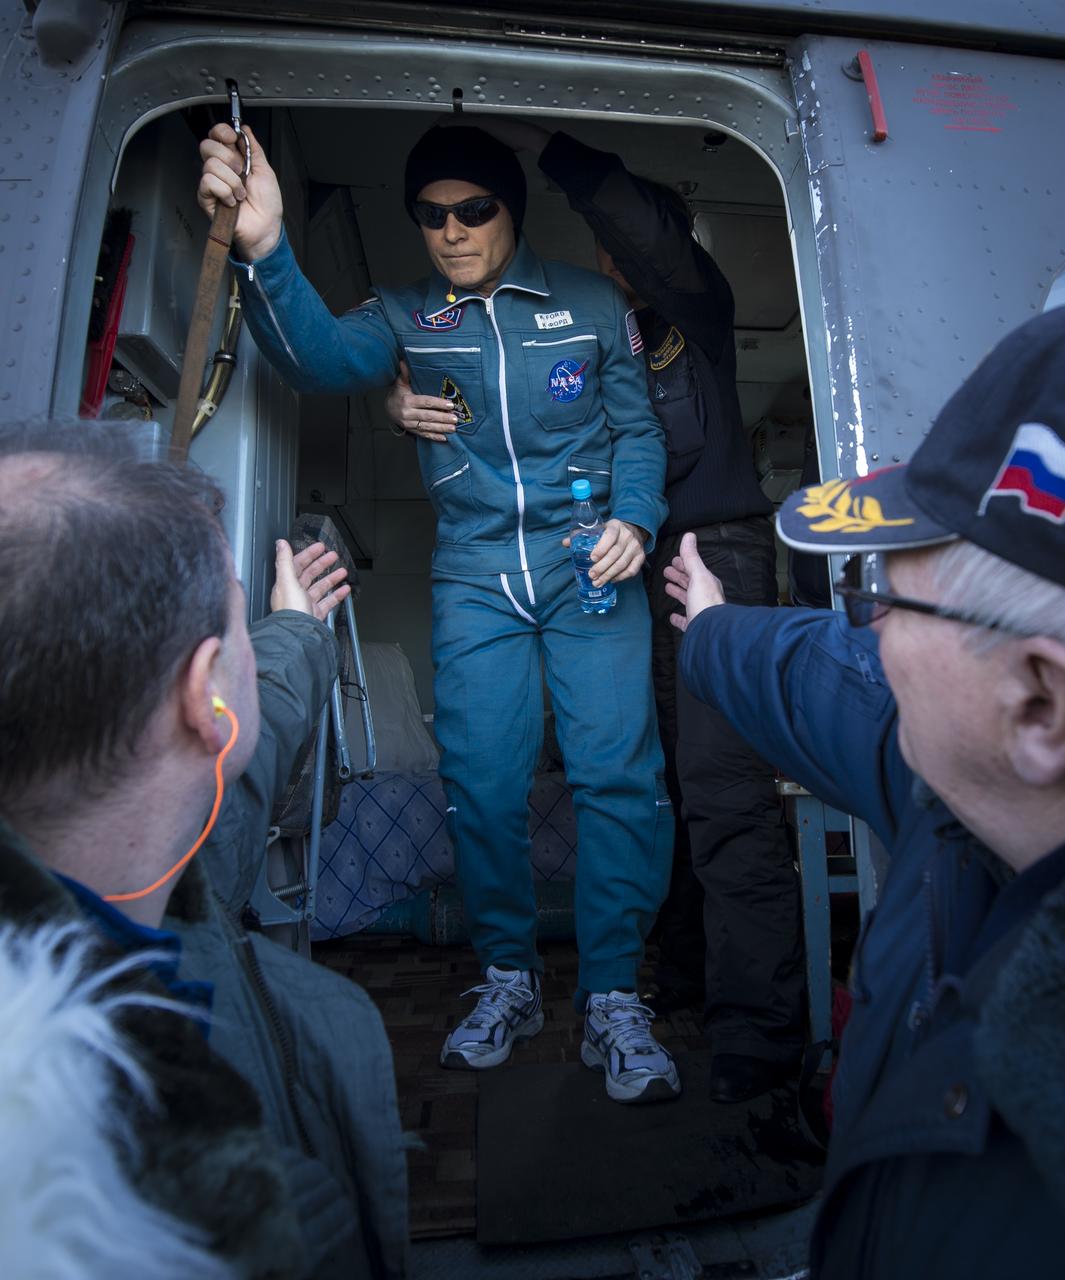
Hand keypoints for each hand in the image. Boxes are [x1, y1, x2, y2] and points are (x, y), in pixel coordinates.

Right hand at [198, 123, 283, 261]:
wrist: (266, 228)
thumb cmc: (267, 204)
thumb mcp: (265, 170)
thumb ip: (254, 148)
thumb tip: (245, 129)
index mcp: (232, 158)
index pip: (216, 135)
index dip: (222, 132)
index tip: (233, 138)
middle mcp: (219, 168)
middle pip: (207, 145)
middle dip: (228, 157)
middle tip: (241, 172)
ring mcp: (211, 183)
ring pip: (210, 165)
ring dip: (232, 180)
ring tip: (241, 194)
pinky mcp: (206, 198)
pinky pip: (208, 182)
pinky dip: (225, 191)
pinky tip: (232, 201)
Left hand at [271, 540, 350, 620]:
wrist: (299, 634)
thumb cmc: (290, 610)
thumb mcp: (287, 581)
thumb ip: (284, 560)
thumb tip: (280, 543)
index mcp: (286, 584)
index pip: (297, 564)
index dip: (308, 554)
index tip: (320, 547)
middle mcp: (295, 593)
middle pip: (310, 574)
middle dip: (322, 564)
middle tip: (333, 556)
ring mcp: (306, 604)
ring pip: (320, 587)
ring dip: (332, 578)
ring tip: (343, 571)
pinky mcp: (316, 614)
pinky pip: (328, 602)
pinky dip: (337, 595)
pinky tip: (345, 589)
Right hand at [385, 360, 457, 441]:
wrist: (387, 409)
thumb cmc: (397, 394)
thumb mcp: (400, 383)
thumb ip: (405, 374)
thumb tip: (404, 361)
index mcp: (408, 400)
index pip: (426, 402)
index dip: (438, 404)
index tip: (450, 405)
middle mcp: (408, 414)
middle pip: (428, 416)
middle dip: (442, 418)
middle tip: (455, 419)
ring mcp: (410, 424)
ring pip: (427, 427)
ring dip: (441, 428)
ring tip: (453, 428)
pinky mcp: (412, 431)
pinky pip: (424, 434)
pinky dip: (434, 437)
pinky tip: (444, 438)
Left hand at [440, 115, 551, 157]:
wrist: (524, 135)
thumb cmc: (515, 142)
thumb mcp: (498, 148)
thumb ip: (489, 152)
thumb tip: (485, 165)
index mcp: (482, 126)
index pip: (462, 125)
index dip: (449, 128)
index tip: (439, 134)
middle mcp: (480, 121)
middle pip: (456, 120)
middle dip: (443, 125)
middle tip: (431, 131)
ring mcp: (480, 120)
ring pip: (457, 119)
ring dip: (443, 123)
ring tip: (432, 128)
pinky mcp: (481, 121)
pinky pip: (462, 121)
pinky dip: (450, 123)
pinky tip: (441, 126)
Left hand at [562, 519, 646, 583]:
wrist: (633, 529)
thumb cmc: (611, 532)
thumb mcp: (599, 528)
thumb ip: (583, 535)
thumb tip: (565, 543)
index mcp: (616, 526)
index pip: (610, 536)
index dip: (601, 548)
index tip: (592, 558)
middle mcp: (628, 536)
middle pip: (615, 553)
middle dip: (602, 567)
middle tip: (591, 575)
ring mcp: (636, 547)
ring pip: (622, 564)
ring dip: (609, 575)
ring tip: (598, 582)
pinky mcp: (641, 556)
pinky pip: (631, 570)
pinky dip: (621, 577)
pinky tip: (611, 580)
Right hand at [663, 532, 725, 631]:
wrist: (711, 630)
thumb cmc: (705, 601)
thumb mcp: (697, 575)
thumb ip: (691, 557)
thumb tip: (689, 536)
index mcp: (707, 583)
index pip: (694, 570)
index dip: (683, 564)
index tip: (673, 560)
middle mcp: (705, 596)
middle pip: (690, 583)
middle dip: (679, 576)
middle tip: (666, 571)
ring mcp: (699, 612)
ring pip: (687, 599)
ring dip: (678, 592)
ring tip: (667, 588)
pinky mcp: (694, 626)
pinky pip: (685, 620)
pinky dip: (678, 617)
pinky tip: (672, 617)